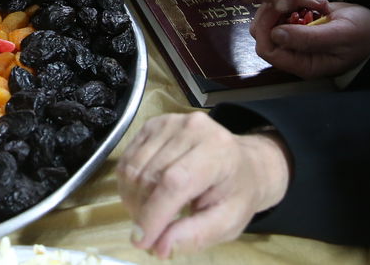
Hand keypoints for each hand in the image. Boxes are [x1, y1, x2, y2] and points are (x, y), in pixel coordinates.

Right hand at [118, 113, 290, 258]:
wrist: (242, 164)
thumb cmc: (236, 194)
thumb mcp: (228, 222)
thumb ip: (196, 235)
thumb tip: (160, 247)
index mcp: (218, 151)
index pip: (175, 182)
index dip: (154, 214)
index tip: (142, 241)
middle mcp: (191, 128)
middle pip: (149, 176)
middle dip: (142, 212)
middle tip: (149, 233)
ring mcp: (169, 122)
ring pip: (133, 167)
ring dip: (133, 199)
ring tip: (148, 215)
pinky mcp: (153, 124)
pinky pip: (128, 158)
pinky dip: (129, 183)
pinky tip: (144, 195)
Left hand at [251, 0, 369, 78]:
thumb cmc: (365, 34)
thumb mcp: (340, 35)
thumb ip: (308, 38)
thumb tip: (275, 34)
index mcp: (304, 64)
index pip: (267, 50)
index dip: (267, 28)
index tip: (281, 7)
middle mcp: (296, 53)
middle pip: (263, 31)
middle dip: (277, 10)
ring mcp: (296, 36)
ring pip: (272, 16)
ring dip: (290, 2)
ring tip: (318, 2)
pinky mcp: (299, 20)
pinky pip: (285, 6)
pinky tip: (319, 1)